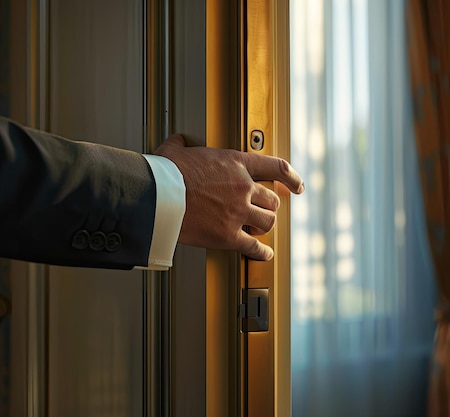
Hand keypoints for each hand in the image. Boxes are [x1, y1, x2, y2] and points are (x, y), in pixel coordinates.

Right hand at [154, 134, 303, 260]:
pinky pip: (253, 246)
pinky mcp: (228, 235)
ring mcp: (238, 212)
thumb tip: (178, 142)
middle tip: (263, 210)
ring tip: (257, 229)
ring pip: (267, 222)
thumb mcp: (175, 151)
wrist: (158, 196)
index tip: (297, 185)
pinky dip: (261, 251)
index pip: (275, 167)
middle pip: (272, 200)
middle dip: (268, 206)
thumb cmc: (165, 174)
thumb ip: (183, 145)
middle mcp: (243, 187)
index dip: (291, 177)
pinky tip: (263, 253)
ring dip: (263, 226)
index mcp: (235, 163)